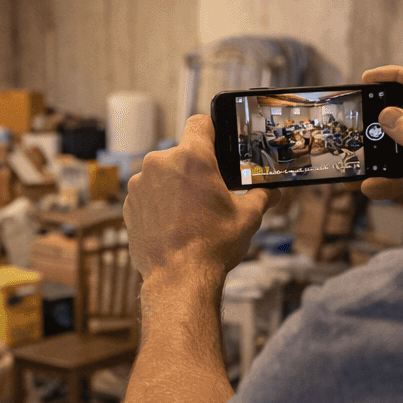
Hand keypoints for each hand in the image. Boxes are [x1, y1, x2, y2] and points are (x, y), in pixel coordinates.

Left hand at [124, 115, 278, 279]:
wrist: (178, 279)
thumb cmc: (213, 246)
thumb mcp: (248, 217)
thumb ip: (262, 196)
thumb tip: (274, 192)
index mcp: (192, 158)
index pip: (200, 123)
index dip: (212, 131)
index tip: (218, 144)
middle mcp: (160, 163)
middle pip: (182, 153)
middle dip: (196, 169)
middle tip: (211, 192)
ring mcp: (140, 184)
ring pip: (163, 174)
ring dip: (176, 187)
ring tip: (191, 214)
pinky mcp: (128, 204)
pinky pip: (148, 194)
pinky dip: (160, 204)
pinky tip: (174, 225)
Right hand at [359, 66, 402, 227]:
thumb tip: (388, 115)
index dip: (395, 77)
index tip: (369, 77)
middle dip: (378, 119)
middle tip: (354, 120)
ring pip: (397, 152)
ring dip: (378, 156)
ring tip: (357, 157)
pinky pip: (399, 181)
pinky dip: (385, 184)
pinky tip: (371, 186)